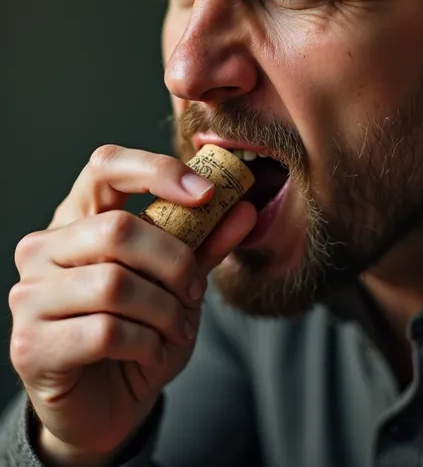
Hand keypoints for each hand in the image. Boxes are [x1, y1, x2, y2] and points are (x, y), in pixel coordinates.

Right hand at [9, 145, 256, 463]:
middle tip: (195, 290)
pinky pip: (106, 331)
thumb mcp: (177, 282)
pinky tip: (152, 352)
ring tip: (177, 327)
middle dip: (173, 262)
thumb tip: (245, 209)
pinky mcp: (31, 343)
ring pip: (114, 284)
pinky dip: (146, 344)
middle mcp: (44, 247)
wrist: (106, 404)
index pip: (106, 166)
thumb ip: (204, 245)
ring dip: (164, 310)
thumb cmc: (138, 330)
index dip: (156, 170)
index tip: (206, 193)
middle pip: (117, 229)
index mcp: (77, 217)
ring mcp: (30, 295)